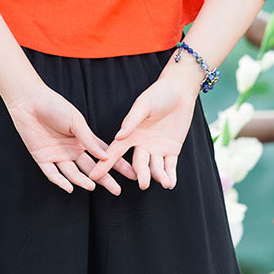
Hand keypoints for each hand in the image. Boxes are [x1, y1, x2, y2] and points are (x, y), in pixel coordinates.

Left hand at [6, 86, 136, 194]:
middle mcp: (72, 150)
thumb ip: (89, 140)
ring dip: (83, 181)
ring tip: (93, 186)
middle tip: (117, 190)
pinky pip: (52, 174)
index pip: (103, 155)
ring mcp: (58, 156)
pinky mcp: (42, 159)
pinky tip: (70, 187)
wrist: (30, 101)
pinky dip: (61, 181)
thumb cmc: (55, 106)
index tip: (131, 173)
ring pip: (73, 173)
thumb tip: (105, 157)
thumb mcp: (76, 121)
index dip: (116, 165)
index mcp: (83, 140)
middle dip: (104, 179)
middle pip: (91, 169)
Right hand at [88, 75, 198, 189]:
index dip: (105, 164)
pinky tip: (170, 183)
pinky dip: (171, 175)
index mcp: (131, 134)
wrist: (179, 90)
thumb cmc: (158, 94)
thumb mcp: (143, 105)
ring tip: (164, 182)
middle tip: (143, 183)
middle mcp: (142, 144)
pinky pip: (170, 165)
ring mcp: (157, 148)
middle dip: (141, 175)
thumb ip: (131, 121)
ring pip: (155, 167)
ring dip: (159, 176)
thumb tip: (119, 136)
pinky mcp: (172, 149)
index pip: (115, 151)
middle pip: (138, 164)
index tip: (94, 176)